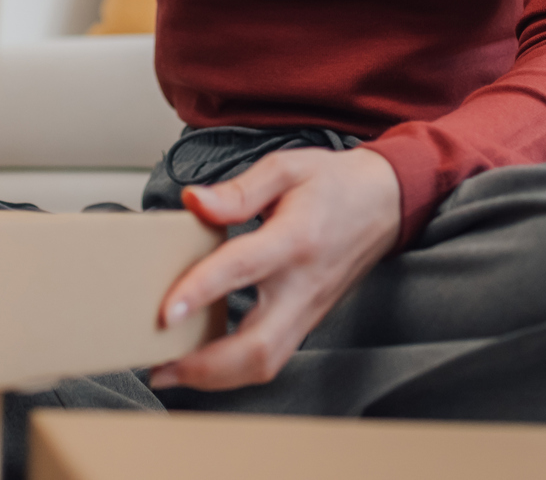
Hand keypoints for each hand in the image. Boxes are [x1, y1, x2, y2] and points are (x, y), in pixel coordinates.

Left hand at [150, 145, 401, 390]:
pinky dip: (233, 371)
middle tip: (160, 365)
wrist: (385, 203)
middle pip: (258, 346)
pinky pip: (270, 358)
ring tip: (172, 372)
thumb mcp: (286, 169)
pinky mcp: (306, 321)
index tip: (166, 311)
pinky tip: (203, 362)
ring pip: (264, 363)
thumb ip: (237, 191)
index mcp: (294, 239)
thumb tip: (193, 201)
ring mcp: (307, 310)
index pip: (243, 269)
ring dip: (215, 377)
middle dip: (205, 366)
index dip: (202, 291)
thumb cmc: (335, 185)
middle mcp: (302, 285)